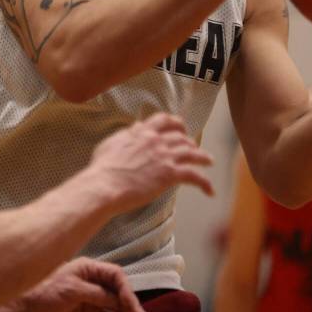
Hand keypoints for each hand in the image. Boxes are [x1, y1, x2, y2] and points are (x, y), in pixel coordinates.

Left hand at [16, 258, 146, 311]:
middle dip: (130, 304)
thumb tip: (118, 300)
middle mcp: (92, 282)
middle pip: (118, 292)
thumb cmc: (43, 292)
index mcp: (89, 269)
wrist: (22, 309)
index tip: (131, 306)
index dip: (126, 290)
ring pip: (114, 308)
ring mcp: (90, 300)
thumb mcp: (72, 290)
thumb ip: (97, 294)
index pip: (115, 276)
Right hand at [89, 113, 213, 212]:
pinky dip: (205, 183)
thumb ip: (126, 135)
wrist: (104, 185)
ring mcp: (164, 156)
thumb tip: (135, 128)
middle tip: (193, 147)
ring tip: (209, 161)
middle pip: (180, 137)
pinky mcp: (170, 174)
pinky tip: (210, 191)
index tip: (180, 128)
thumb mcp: (111, 143)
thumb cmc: (102, 168)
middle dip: (189, 142)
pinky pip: (194, 176)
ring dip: (202, 157)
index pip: (164, 120)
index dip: (175, 124)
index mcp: (142, 132)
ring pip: (192, 153)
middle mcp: (156, 140)